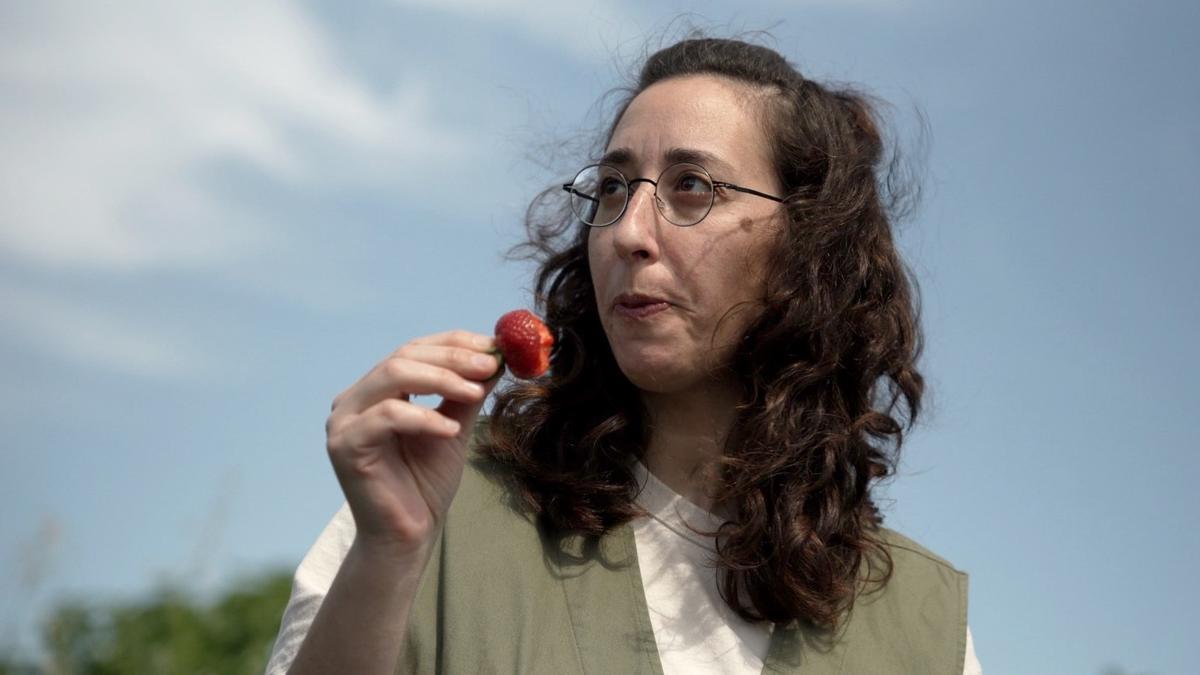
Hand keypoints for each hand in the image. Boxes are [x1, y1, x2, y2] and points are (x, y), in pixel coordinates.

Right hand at [324, 330, 500, 555]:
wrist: (408, 534)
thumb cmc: (425, 484)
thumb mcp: (453, 428)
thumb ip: (465, 395)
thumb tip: (497, 357)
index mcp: (376, 390)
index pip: (414, 349)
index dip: (454, 343)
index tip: (494, 347)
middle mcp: (354, 399)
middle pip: (404, 356)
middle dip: (453, 358)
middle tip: (490, 365)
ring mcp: (344, 420)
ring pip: (393, 375)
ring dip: (442, 379)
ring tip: (476, 393)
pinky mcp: (345, 444)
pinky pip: (387, 415)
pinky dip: (424, 417)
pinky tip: (450, 430)